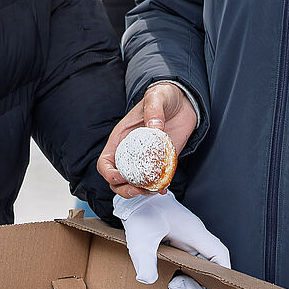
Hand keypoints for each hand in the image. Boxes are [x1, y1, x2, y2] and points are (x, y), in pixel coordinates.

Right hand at [98, 81, 197, 198]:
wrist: (183, 100)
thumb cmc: (163, 96)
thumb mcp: (156, 97)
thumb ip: (154, 109)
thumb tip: (155, 128)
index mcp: (121, 138)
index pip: (105, 162)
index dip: (108, 173)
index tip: (120, 176)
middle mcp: (130, 152)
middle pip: (117, 179)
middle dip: (124, 189)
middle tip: (138, 189)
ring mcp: (146, 159)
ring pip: (134, 184)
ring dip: (140, 191)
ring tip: (152, 190)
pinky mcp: (162, 162)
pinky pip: (156, 180)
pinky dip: (158, 188)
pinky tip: (163, 188)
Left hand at [112, 190, 232, 288]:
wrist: (136, 198)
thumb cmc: (143, 212)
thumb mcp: (140, 237)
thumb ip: (144, 258)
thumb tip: (147, 280)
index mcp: (194, 233)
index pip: (219, 256)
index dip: (224, 278)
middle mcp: (196, 239)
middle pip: (210, 269)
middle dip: (198, 286)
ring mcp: (189, 242)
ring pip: (200, 269)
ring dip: (191, 285)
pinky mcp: (180, 246)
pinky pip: (190, 265)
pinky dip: (186, 278)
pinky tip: (177, 287)